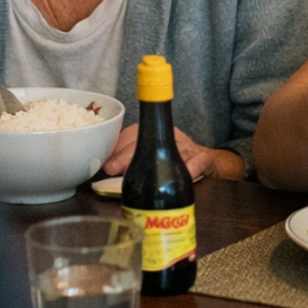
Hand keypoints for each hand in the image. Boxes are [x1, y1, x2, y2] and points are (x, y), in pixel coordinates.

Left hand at [102, 124, 242, 180]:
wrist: (203, 161)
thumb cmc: (169, 159)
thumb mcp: (148, 156)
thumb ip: (128, 161)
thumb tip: (104, 171)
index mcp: (152, 132)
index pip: (132, 136)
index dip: (118, 150)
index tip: (106, 166)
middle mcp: (167, 135)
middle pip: (147, 141)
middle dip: (127, 155)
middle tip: (114, 170)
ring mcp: (186, 146)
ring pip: (171, 150)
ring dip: (157, 161)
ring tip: (142, 175)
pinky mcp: (202, 157)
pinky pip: (198, 161)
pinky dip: (191, 168)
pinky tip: (183, 174)